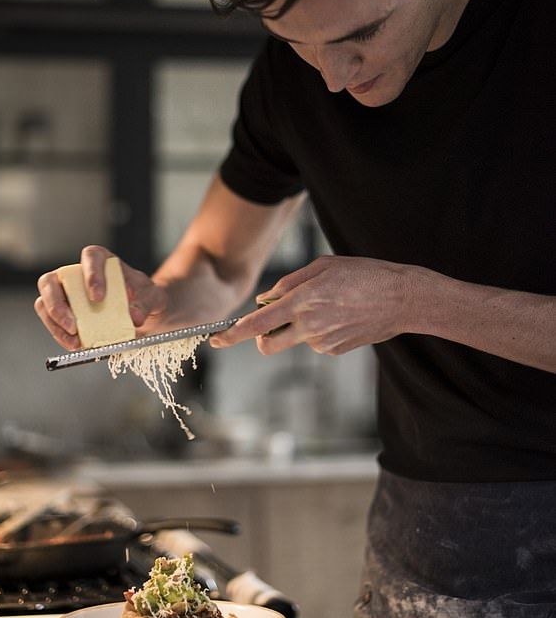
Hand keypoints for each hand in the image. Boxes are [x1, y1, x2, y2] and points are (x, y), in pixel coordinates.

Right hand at [34, 245, 167, 349]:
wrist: (141, 312)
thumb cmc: (143, 297)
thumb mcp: (152, 298)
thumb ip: (145, 304)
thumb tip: (134, 316)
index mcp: (101, 261)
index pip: (90, 257)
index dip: (91, 274)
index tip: (98, 297)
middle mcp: (76, 273)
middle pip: (52, 280)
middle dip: (58, 304)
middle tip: (74, 325)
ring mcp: (65, 292)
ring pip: (44, 301)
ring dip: (54, 323)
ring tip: (74, 339)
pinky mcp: (62, 311)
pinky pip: (50, 321)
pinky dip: (59, 334)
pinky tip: (74, 344)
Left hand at [209, 255, 410, 355]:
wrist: (402, 299)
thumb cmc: (363, 275)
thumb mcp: (322, 266)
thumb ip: (289, 283)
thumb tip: (266, 300)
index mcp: (302, 302)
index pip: (256, 324)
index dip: (231, 334)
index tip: (216, 339)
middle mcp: (309, 326)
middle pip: (267, 344)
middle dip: (261, 338)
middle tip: (270, 324)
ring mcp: (322, 342)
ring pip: (294, 340)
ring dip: (298, 327)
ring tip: (328, 306)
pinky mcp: (335, 351)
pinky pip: (315, 342)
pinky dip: (319, 331)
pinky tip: (341, 316)